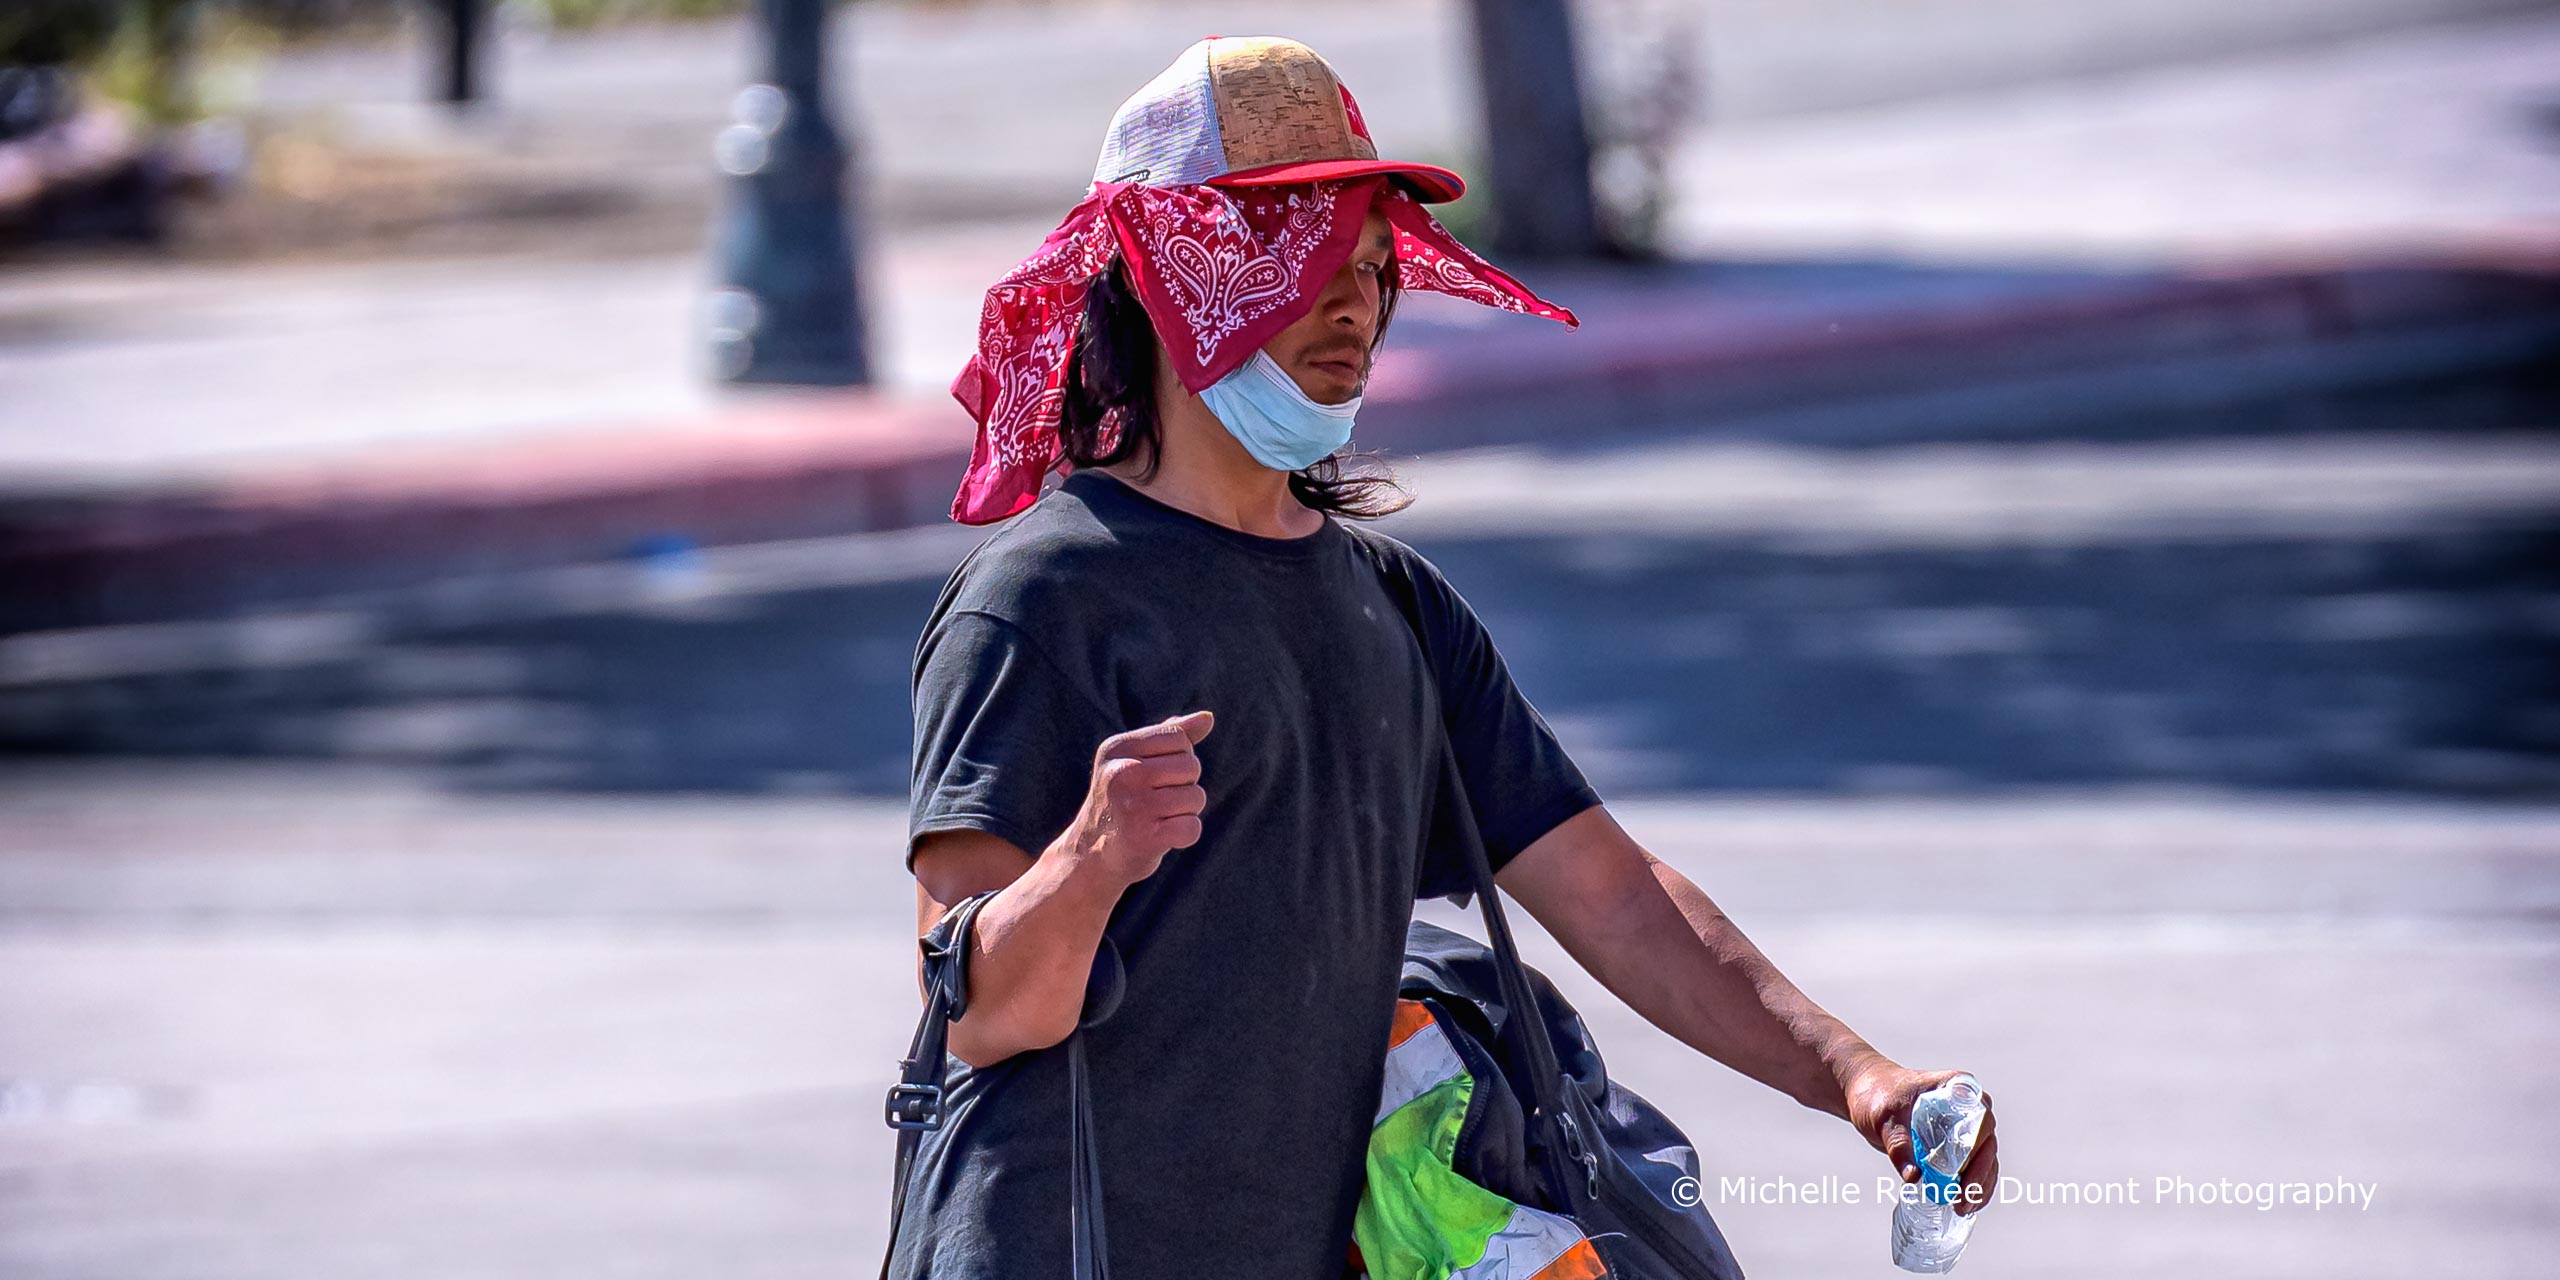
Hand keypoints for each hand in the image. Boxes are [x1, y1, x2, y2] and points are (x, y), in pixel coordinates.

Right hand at [1066, 710, 1213, 888]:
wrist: (1090, 855)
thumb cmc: (1122, 803)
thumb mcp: (1136, 761)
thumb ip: (1171, 737)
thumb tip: (1208, 717)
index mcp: (1117, 748)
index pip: (1179, 737)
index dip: (1179, 758)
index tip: (1156, 777)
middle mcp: (1121, 773)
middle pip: (1191, 767)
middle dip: (1184, 786)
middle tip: (1156, 803)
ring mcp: (1133, 806)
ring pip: (1196, 797)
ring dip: (1185, 812)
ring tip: (1157, 819)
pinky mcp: (1144, 838)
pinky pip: (1192, 828)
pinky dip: (1185, 836)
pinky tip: (1161, 838)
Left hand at [1844, 1058, 2000, 1216]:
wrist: (1869, 1095)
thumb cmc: (1877, 1095)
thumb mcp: (1884, 1118)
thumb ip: (1898, 1144)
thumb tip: (1913, 1177)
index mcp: (1957, 1089)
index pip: (1979, 1120)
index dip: (1977, 1147)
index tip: (1963, 1170)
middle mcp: (1969, 1108)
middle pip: (1986, 1144)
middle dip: (1980, 1176)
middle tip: (1964, 1200)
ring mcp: (1965, 1128)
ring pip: (1985, 1160)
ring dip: (1979, 1187)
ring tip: (1963, 1208)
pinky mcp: (1957, 1146)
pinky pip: (1973, 1168)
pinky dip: (1971, 1187)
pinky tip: (1964, 1205)